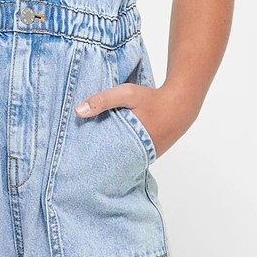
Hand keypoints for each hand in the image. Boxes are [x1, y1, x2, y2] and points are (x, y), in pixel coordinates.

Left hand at [73, 81, 191, 160]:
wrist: (180, 105)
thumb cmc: (152, 99)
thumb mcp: (126, 94)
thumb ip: (102, 100)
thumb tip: (78, 111)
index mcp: (131, 145)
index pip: (105, 159)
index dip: (91, 160)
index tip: (77, 159)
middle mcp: (139, 156)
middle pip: (112, 162)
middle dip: (99, 159)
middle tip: (81, 158)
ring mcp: (146, 157)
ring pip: (122, 159)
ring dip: (111, 155)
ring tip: (93, 152)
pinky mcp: (150, 154)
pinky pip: (131, 155)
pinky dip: (122, 151)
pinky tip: (112, 146)